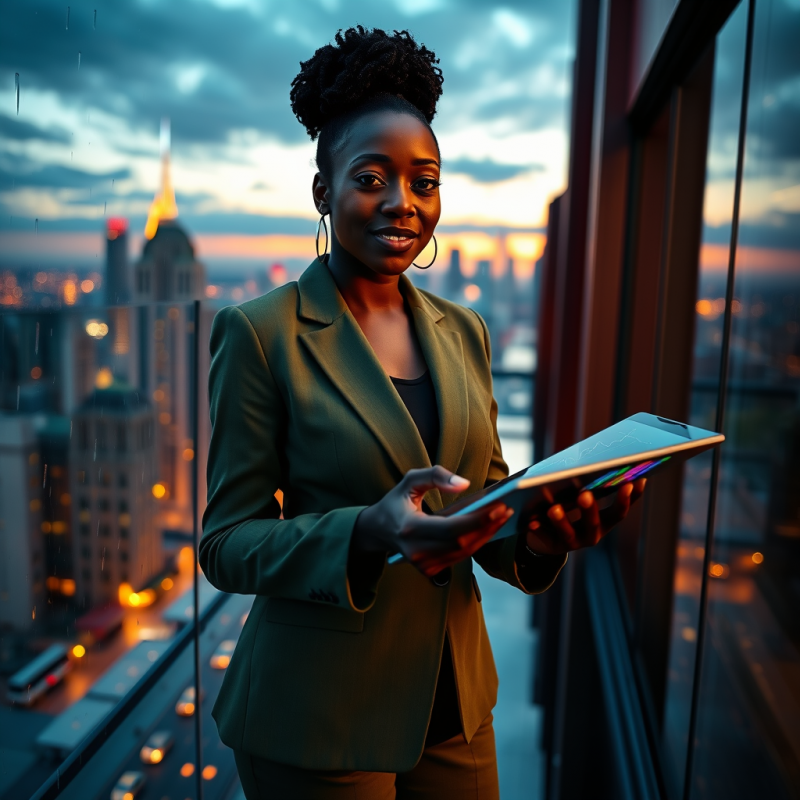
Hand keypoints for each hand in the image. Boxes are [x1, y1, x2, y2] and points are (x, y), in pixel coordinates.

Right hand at [353, 465, 513, 577]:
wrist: (377, 530)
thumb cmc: (397, 502)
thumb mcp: (410, 480)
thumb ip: (436, 475)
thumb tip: (465, 484)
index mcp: (409, 528)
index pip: (451, 529)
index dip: (478, 520)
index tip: (500, 506)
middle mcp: (416, 551)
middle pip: (462, 543)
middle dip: (488, 527)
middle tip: (507, 509)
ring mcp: (423, 565)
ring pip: (465, 552)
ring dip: (487, 535)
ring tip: (503, 516)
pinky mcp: (430, 570)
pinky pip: (460, 557)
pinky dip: (477, 542)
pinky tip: (490, 528)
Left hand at [524, 478, 646, 554]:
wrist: (551, 538)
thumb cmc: (571, 508)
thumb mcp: (583, 499)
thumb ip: (591, 486)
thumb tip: (593, 461)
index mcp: (604, 522)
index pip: (619, 512)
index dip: (628, 499)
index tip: (635, 482)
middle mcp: (592, 534)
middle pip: (594, 523)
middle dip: (589, 509)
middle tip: (584, 494)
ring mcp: (573, 542)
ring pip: (568, 533)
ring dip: (562, 521)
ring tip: (554, 509)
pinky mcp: (553, 546)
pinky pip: (545, 538)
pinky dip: (539, 530)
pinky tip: (532, 522)